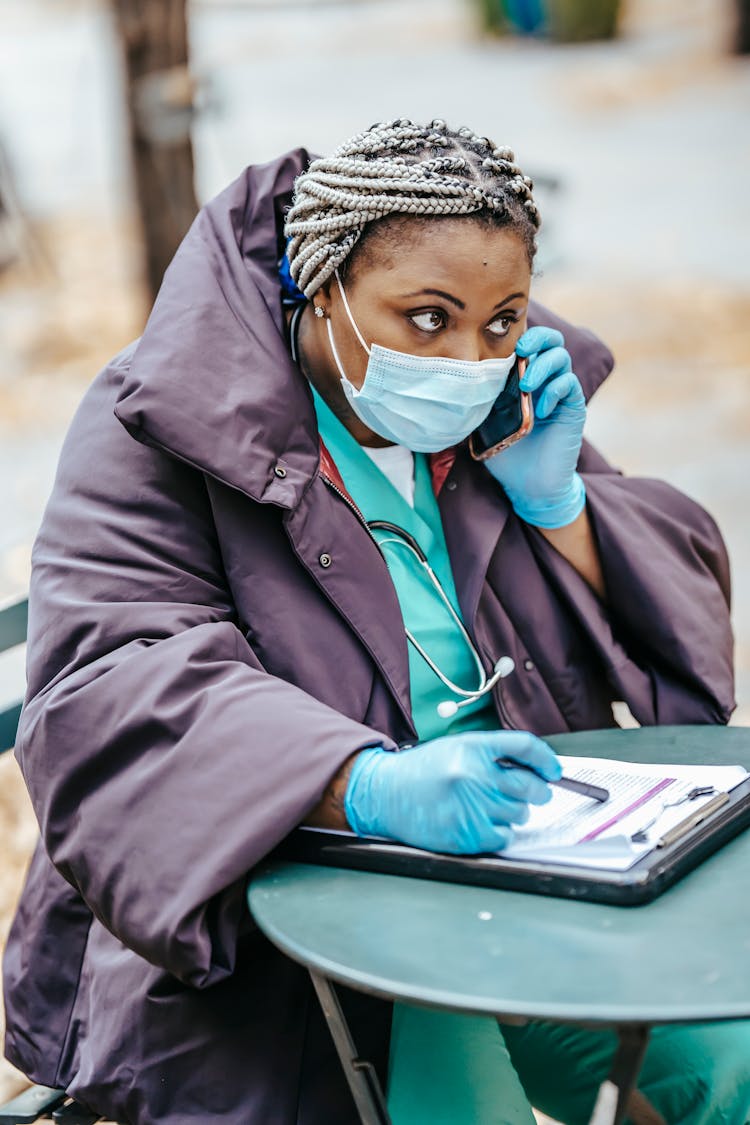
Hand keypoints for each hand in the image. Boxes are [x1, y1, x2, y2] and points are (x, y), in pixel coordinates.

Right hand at [344, 730, 561, 854]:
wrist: (384, 794)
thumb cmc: (422, 771)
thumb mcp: (456, 748)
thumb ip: (492, 756)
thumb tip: (535, 771)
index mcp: (472, 748)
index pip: (524, 747)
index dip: (546, 759)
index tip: (554, 770)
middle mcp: (473, 775)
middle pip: (530, 786)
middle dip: (538, 791)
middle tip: (534, 793)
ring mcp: (470, 806)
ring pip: (520, 813)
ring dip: (513, 812)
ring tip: (489, 807)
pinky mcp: (465, 834)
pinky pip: (505, 837)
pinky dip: (500, 833)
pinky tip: (483, 824)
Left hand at [485, 326, 586, 528]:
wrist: (529, 486)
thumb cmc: (506, 455)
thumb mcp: (485, 423)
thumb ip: (479, 399)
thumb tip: (456, 378)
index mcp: (522, 378)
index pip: (527, 342)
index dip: (519, 334)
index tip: (499, 343)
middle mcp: (544, 380)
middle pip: (551, 339)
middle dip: (537, 338)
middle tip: (520, 351)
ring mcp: (560, 392)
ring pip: (561, 357)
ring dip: (542, 366)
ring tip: (526, 386)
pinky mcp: (574, 407)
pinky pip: (569, 384)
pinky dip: (554, 390)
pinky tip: (541, 409)